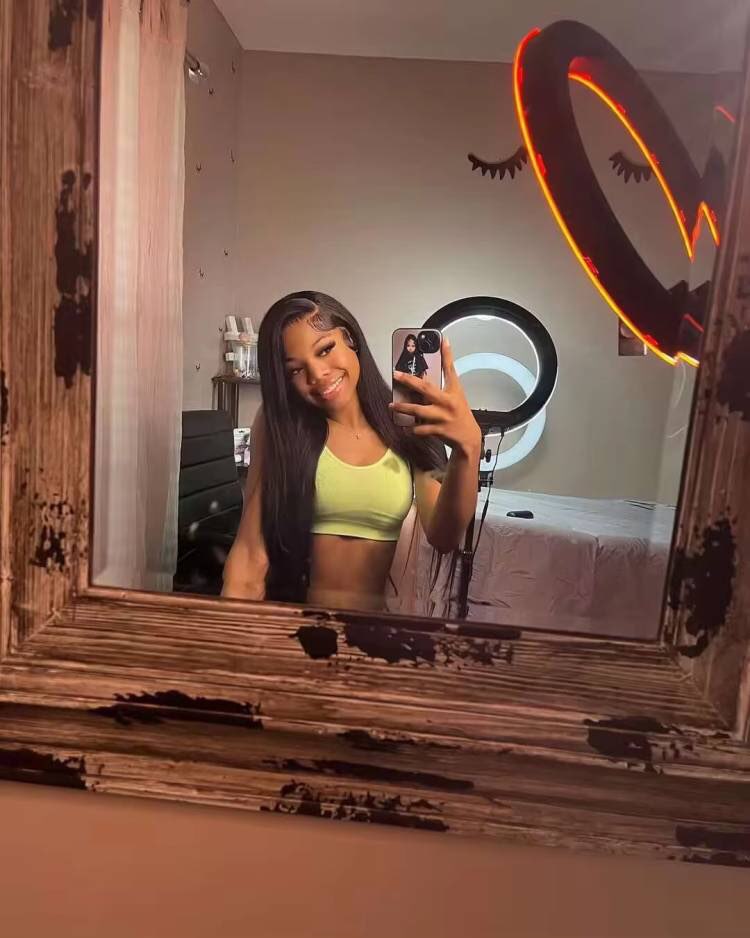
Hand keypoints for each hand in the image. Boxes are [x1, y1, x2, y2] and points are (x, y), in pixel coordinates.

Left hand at [390, 337, 480, 456]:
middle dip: (409, 380)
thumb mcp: (456, 394)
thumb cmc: (460, 413)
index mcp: (453, 391)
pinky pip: (420, 429)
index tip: (443, 341)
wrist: (468, 438)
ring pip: (419, 410)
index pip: (450, 370)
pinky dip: (413, 428)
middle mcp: (448, 402)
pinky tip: (407, 427)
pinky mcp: (438, 430)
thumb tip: (440, 361)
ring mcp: (443, 417)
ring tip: (392, 405)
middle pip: (426, 388)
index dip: (447, 355)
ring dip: (403, 408)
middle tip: (396, 374)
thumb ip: (447, 378)